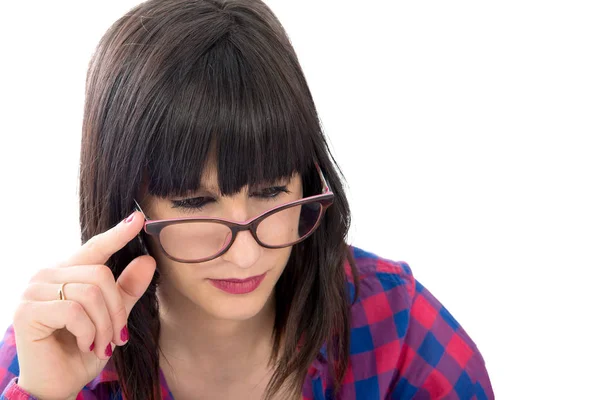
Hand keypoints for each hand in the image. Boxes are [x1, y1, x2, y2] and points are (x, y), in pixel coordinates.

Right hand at [12, 212, 155, 399]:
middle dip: (116, 310)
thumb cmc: (82, 349)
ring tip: (101, 345)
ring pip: (91, 293)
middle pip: (101, 274)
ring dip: (104, 325)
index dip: (117, 234)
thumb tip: (148, 259)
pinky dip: (88, 332)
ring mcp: (33, 291)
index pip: (95, 247)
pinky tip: (85, 345)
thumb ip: (127, 288)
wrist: (58, 384)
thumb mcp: (112, 317)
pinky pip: (74, 311)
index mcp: (66, 272)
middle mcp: (46, 275)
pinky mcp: (27, 310)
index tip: (138, 219)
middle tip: (117, 337)